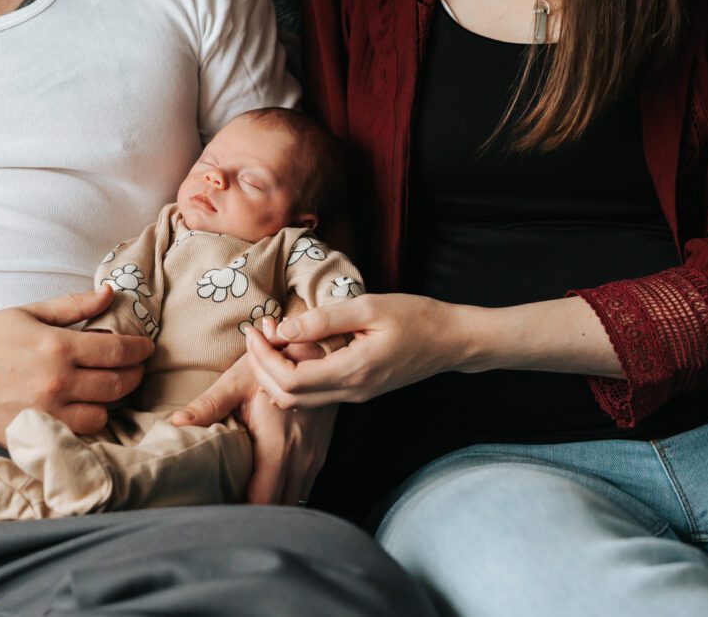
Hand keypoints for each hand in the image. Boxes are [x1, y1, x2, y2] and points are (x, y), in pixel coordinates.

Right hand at [0, 286, 153, 444]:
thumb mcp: (27, 313)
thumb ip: (72, 306)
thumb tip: (109, 293)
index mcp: (58, 348)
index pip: (118, 353)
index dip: (139, 350)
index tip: (146, 349)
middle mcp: (56, 384)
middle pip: (118, 387)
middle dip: (133, 377)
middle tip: (134, 370)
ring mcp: (44, 415)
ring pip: (101, 417)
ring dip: (109, 404)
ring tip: (104, 392)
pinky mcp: (31, 437)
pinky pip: (73, 437)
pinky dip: (83, 426)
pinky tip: (81, 412)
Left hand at [171, 339, 337, 504]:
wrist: (314, 352)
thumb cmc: (271, 364)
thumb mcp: (235, 382)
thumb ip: (206, 407)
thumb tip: (175, 424)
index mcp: (278, 446)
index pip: (262, 501)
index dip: (241, 514)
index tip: (218, 516)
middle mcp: (301, 458)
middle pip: (279, 508)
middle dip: (254, 517)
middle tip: (225, 514)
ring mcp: (314, 458)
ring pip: (294, 500)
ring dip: (272, 507)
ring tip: (242, 505)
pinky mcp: (319, 454)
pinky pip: (303, 486)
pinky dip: (285, 494)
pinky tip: (264, 489)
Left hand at [244, 293, 466, 408]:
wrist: (452, 340)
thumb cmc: (416, 317)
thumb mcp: (369, 307)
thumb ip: (324, 319)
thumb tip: (284, 328)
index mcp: (352, 371)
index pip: (289, 380)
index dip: (263, 358)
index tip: (255, 330)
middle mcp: (350, 391)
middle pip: (286, 397)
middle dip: (260, 368)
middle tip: (255, 335)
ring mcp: (354, 396)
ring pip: (297, 400)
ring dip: (273, 374)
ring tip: (268, 340)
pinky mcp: (357, 391)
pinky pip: (313, 394)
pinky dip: (291, 376)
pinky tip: (290, 349)